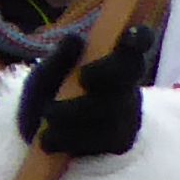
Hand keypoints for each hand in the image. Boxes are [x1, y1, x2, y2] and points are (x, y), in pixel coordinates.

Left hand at [13, 19, 155, 161]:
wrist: (40, 134)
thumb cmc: (50, 93)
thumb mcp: (47, 74)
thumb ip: (59, 59)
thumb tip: (75, 38)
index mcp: (113, 61)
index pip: (138, 43)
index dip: (139, 37)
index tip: (128, 35)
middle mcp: (126, 85)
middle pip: (129, 74)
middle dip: (108, 71)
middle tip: (83, 77)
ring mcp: (126, 115)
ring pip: (112, 110)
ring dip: (75, 112)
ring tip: (47, 114)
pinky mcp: (119, 143)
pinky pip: (101, 141)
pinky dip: (70, 139)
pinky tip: (48, 140)